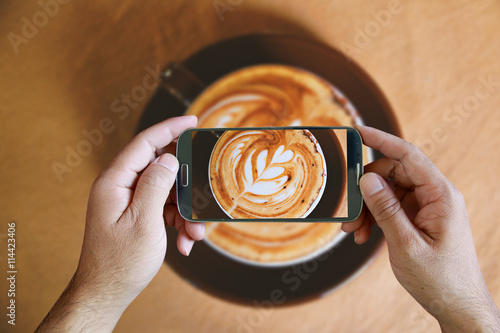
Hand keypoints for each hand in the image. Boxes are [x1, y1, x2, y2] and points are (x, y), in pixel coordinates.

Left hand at [36, 115, 204, 332]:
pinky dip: (178, 222)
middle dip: (186, 187)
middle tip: (204, 197)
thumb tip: (169, 158)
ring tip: (194, 235)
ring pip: (167, 192)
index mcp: (115, 182)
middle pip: (161, 169)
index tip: (192, 121)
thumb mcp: (144, 222)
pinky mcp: (137, 214)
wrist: (107, 292)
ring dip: (185, 211)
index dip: (169, 129)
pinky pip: (164, 208)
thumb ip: (156, 185)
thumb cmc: (120, 262)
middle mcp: (121, 187)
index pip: (144, 143)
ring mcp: (129, 201)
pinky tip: (184, 242)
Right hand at [342, 125, 499, 331]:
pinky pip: (392, 207)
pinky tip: (365, 235)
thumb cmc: (439, 279)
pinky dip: (375, 218)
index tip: (358, 130)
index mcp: (441, 196)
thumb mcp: (406, 245)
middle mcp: (435, 196)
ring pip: (389, 192)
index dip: (382, 140)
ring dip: (368, 208)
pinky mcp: (420, 218)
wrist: (457, 305)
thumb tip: (366, 179)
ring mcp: (428, 207)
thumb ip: (385, 209)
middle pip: (393, 174)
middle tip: (349, 212)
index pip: (409, 156)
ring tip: (355, 231)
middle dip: (366, 190)